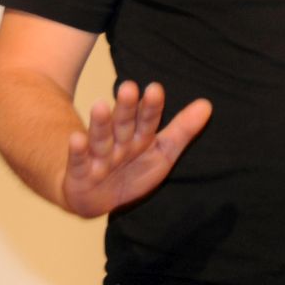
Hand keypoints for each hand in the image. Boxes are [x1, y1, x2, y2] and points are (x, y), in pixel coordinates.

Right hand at [62, 80, 211, 217]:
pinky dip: (78, 150)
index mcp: (140, 137)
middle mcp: (119, 142)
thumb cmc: (132, 170)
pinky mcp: (80, 173)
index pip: (148, 120)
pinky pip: (79, 161)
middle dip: (126, 107)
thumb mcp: (162, 152)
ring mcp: (99, 156)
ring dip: (101, 123)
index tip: (155, 89)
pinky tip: (77, 138)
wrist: (96, 197)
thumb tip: (207, 105)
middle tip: (128, 87)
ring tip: (99, 105)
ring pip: (101, 138)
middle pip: (124, 124)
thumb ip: (183, 130)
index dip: (151, 106)